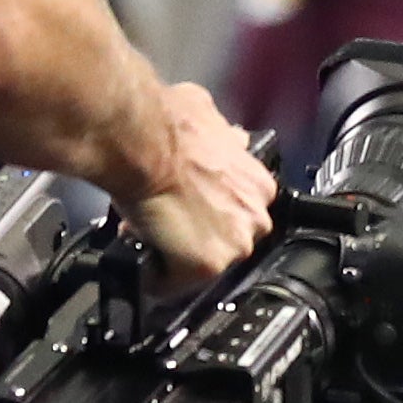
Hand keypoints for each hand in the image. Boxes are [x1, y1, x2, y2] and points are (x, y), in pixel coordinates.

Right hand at [131, 81, 278, 286]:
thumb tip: (228, 136)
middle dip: (195, 235)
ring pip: (203, 264)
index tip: (190, 211)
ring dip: (177, 254)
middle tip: (167, 222)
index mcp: (258, 182)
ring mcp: (235, 243)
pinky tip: (144, 249)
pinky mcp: (207, 265)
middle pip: (224, 241)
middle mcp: (255, 215)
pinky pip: (176, 284)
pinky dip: (156, 274)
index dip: (208, 213)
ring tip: (151, 234)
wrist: (145, 143)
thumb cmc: (168, 127)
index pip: (238, 213)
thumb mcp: (210, 118)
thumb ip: (225, 136)